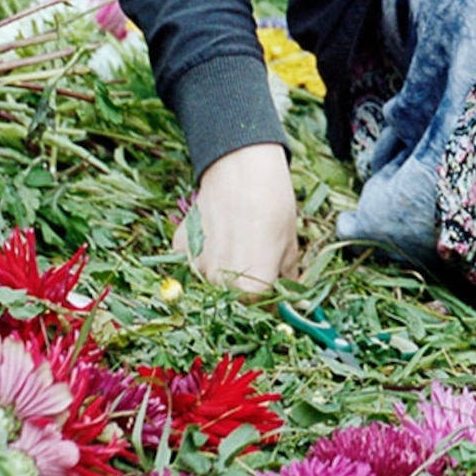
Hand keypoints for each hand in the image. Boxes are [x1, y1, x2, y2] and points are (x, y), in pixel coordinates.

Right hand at [186, 140, 299, 292]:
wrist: (241, 165)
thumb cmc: (273, 203)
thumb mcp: (291, 244)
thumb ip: (289, 280)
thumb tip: (296, 300)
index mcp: (251, 287)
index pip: (259, 310)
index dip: (269, 303)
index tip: (274, 293)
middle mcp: (220, 284)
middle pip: (233, 300)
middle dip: (246, 289)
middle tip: (256, 264)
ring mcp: (196, 266)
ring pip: (211, 282)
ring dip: (223, 272)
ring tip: (238, 243)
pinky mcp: (179, 248)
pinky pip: (192, 263)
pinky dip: (204, 254)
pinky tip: (218, 233)